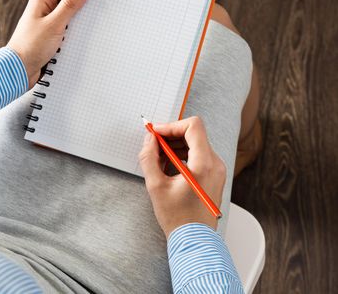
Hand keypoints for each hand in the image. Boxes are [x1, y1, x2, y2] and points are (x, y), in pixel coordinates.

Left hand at [7, 0, 90, 88]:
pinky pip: (63, 35)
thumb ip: (70, 5)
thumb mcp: (54, 23)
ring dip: (74, 27)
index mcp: (41, 2)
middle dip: (79, 12)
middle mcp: (42, 12)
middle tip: (91, 17)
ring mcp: (45, 26)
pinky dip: (70, 38)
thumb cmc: (31, 46)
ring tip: (81, 33)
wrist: (18, 70)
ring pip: (67, 21)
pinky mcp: (47, 40)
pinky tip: (75, 44)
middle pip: (67, 5)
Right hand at [138, 116, 225, 237]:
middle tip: (154, 144)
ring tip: (159, 159)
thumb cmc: (178, 218)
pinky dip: (183, 155)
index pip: (193, 126)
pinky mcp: (214, 176)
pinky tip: (169, 167)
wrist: (195, 240)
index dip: (171, 126)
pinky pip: (199, 155)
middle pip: (194, 134)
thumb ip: (149, 157)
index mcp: (204, 164)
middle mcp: (215, 164)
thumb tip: (149, 140)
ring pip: (196, 144)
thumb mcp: (156, 186)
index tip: (156, 133)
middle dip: (171, 136)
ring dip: (176, 146)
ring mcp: (217, 170)